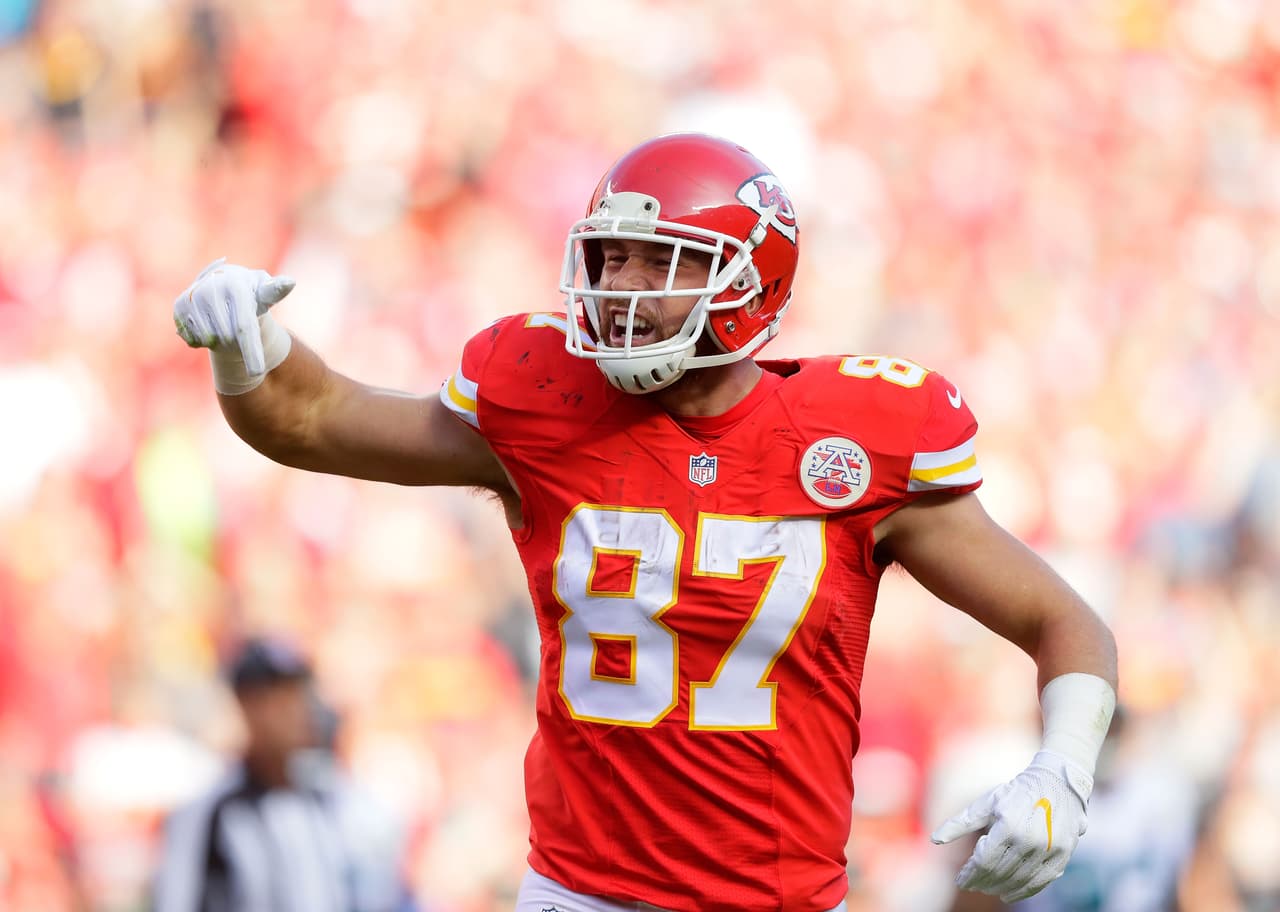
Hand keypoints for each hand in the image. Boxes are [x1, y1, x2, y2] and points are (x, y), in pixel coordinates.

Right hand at [173, 258, 295, 375]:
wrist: (222, 282)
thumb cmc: (250, 291)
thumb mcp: (265, 290)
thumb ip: (277, 291)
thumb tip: (291, 282)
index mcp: (236, 285)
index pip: (244, 326)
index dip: (251, 351)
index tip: (257, 372)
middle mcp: (212, 288)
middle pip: (228, 338)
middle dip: (237, 341)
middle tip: (240, 324)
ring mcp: (193, 297)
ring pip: (211, 340)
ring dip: (221, 339)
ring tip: (224, 320)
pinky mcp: (179, 306)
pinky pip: (194, 339)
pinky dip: (205, 339)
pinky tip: (209, 323)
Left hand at [931, 750, 1092, 902]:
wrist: (1057, 783)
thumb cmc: (1014, 793)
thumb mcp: (985, 804)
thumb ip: (959, 823)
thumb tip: (934, 840)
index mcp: (1008, 826)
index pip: (983, 861)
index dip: (970, 874)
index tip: (960, 881)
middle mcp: (1030, 841)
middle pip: (1000, 872)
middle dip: (982, 882)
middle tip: (971, 885)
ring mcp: (1049, 850)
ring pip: (1019, 880)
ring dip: (1000, 888)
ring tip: (987, 888)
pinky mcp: (1063, 856)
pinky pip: (1040, 882)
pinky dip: (1023, 892)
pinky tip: (1009, 894)